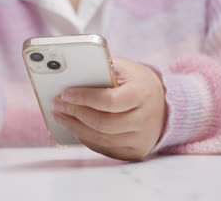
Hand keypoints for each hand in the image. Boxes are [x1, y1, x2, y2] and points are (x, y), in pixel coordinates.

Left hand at [52, 57, 166, 160]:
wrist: (162, 105)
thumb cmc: (136, 83)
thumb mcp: (124, 68)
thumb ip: (101, 68)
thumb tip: (70, 73)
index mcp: (143, 94)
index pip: (110, 101)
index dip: (85, 98)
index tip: (65, 94)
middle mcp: (145, 119)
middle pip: (103, 123)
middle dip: (75, 113)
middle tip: (57, 105)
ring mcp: (141, 138)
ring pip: (101, 139)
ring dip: (75, 128)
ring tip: (60, 116)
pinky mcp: (135, 151)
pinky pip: (104, 149)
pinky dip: (86, 138)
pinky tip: (75, 127)